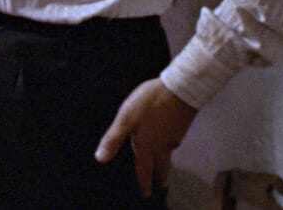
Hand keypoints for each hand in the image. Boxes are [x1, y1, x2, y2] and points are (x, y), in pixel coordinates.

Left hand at [94, 78, 196, 196]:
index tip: (146, 193)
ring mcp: (174, 134)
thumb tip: (100, 158)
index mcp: (147, 143)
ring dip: (167, 162)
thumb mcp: (125, 118)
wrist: (179, 89)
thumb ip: (113, 138)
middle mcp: (162, 143)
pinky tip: (170, 139)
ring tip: (166, 166)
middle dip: (162, 176)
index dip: (144, 181)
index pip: (144, 167)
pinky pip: (174, 140)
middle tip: (163, 185)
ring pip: (169, 153)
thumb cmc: (150, 103)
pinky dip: (171, 144)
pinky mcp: (182, 124)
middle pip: (162, 164)